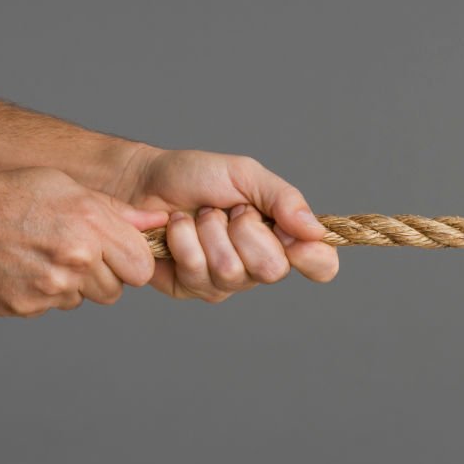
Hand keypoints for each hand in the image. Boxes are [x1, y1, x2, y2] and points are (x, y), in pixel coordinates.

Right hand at [0, 166, 166, 316]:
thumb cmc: (12, 195)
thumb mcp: (69, 189)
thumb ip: (118, 211)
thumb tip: (160, 220)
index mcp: (91, 226)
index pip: (142, 268)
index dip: (132, 262)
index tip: (118, 254)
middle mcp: (74, 259)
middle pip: (117, 289)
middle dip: (104, 275)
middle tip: (76, 254)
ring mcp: (49, 287)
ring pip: (85, 299)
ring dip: (75, 284)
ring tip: (47, 256)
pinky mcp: (26, 306)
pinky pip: (53, 307)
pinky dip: (45, 293)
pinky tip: (26, 268)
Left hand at [118, 147, 338, 301]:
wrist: (143, 182)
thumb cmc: (197, 175)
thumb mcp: (246, 175)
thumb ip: (284, 198)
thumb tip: (315, 230)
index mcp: (283, 237)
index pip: (320, 265)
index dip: (314, 259)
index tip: (297, 240)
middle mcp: (259, 266)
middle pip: (273, 270)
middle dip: (246, 231)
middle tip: (230, 211)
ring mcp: (225, 282)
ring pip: (231, 271)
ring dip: (209, 231)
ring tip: (199, 215)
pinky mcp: (191, 288)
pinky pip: (196, 272)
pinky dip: (183, 240)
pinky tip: (177, 228)